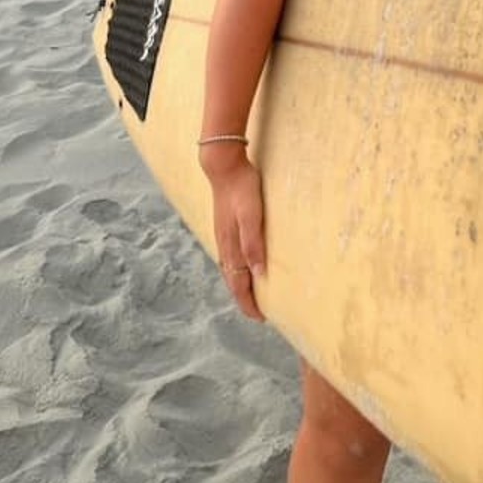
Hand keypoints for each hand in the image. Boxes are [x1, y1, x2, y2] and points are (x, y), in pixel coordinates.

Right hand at [202, 147, 266, 320]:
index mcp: (231, 246)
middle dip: (244, 298)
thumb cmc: (241, 189)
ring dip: (239, 285)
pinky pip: (229, 257)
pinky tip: (241, 265)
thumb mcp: (252, 215)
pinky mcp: (224, 226)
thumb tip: (258, 273)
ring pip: (230, 269)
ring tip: (250, 294)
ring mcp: (222, 235)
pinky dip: (236, 269)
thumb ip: (254, 243)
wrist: (224, 166)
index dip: (248, 302)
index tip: (260, 317)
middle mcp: (224, 245)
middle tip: (257, 313)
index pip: (239, 283)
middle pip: (233, 280)